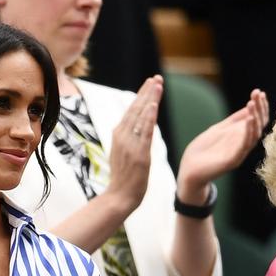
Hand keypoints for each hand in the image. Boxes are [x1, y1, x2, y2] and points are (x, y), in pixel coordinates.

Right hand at [101, 75, 162, 213]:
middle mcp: (122, 136)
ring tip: (158, 84)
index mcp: (118, 135)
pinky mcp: (139, 154)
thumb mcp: (123, 153)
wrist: (120, 196)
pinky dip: (148, 118)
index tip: (150, 83)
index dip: (141, 95)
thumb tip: (137, 126)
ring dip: (150, 99)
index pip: (131, 110)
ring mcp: (130, 145)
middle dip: (146, 92)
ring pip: (140, 117)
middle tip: (156, 78)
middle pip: (136, 109)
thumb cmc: (123, 177)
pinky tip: (153, 105)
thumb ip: (129, 138)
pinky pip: (144, 132)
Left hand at [176, 88, 268, 202]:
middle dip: (259, 109)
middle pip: (258, 126)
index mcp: (240, 137)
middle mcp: (243, 145)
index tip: (259, 92)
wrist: (188, 171)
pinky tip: (248, 119)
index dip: (260, 106)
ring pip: (254, 135)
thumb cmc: (202, 151)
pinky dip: (248, 132)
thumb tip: (249, 106)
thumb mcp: (218, 130)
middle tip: (258, 94)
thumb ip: (233, 121)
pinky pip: (244, 146)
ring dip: (255, 118)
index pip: (256, 120)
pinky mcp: (232, 161)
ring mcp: (239, 153)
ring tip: (253, 104)